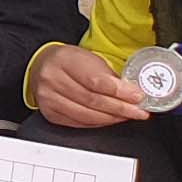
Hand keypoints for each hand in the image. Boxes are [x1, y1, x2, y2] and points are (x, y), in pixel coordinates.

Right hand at [31, 44, 147, 130]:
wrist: (43, 66)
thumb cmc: (70, 61)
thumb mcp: (89, 58)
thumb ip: (108, 75)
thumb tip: (131, 93)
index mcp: (64, 60)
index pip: (96, 81)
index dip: (120, 91)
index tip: (137, 97)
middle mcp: (53, 79)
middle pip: (93, 100)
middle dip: (121, 108)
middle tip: (138, 111)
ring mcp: (49, 98)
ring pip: (87, 115)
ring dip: (112, 118)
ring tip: (128, 116)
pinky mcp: (51, 113)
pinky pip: (79, 123)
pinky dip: (99, 123)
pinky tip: (110, 119)